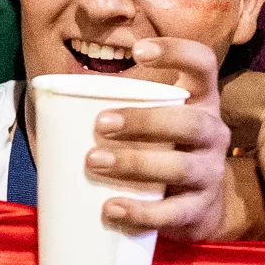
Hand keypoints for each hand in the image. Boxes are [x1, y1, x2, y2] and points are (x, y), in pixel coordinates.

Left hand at [94, 37, 233, 240]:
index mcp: (201, 102)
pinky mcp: (200, 210)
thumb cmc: (162, 153)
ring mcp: (211, 173)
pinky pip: (172, 213)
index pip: (203, 64)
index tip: (138, 51)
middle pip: (190, 122)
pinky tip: (112, 207)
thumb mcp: (156, 126)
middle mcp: (213, 133)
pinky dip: (141, 212)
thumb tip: (51, 95)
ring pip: (180, 166)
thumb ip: (125, 107)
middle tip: (100, 124)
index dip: (177, 52)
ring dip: (134, 162)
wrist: (198, 210)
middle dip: (144, 120)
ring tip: (94, 161)